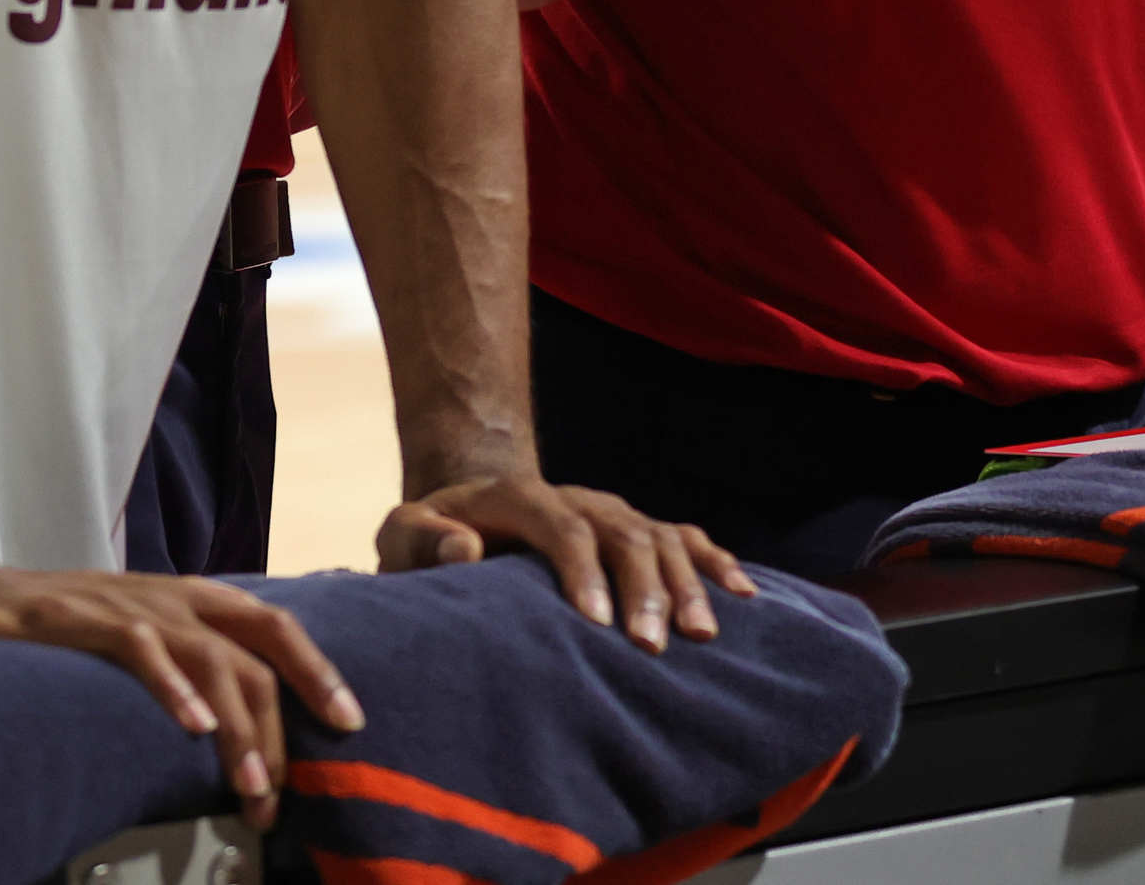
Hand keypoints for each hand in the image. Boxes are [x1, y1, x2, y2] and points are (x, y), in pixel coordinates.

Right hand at [0, 558, 358, 826]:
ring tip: (254, 786)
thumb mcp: (132, 633)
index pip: (275, 625)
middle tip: (296, 785)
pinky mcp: (80, 618)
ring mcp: (129, 602)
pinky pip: (139, 648)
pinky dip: (171, 686)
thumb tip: (227, 720)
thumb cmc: (52, 625)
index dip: (318, 669)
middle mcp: (172, 595)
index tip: (351, 721)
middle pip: (259, 641)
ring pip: (210, 656)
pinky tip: (194, 726)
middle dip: (291, 713)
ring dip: (239, 726)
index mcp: (190, 598)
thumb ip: (177, 661)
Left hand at [379, 473, 754, 653]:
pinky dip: (715, 563)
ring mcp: (611, 512)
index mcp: (518, 498)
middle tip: (653, 646)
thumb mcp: (401, 536)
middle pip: (622, 533)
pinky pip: (684, 539)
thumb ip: (419, 541)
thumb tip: (464, 550)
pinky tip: (743, 595)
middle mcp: (576, 498)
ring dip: (684, 584)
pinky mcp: (634, 530)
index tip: (596, 624)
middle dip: (642, 589)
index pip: (560, 526)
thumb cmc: (429, 541)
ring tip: (701, 635)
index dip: (582, 571)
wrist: (468, 513)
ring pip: (659, 538)